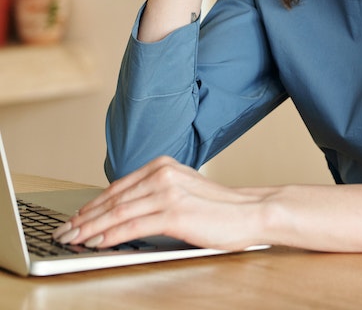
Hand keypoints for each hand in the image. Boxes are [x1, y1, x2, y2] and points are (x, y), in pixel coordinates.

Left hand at [52, 157, 266, 252]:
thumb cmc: (219, 208)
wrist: (250, 211)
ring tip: (72, 241)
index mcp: (162, 166)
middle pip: (112, 200)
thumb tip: (121, 214)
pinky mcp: (174, 212)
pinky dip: (110, 236)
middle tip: (62, 233)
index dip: (91, 206)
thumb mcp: (182, 192)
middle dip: (83, 219)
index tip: (73, 220)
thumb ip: (154, 196)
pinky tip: (96, 243)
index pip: (116, 188)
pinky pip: (132, 226)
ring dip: (90, 229)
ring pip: (117, 213)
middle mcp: (162, 174)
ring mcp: (167, 192)